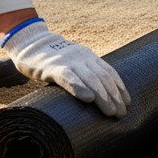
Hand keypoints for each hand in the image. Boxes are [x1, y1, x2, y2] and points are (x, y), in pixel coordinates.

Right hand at [2, 19, 129, 116]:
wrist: (30, 44)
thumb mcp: (73, 64)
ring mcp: (68, 61)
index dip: (120, 88)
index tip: (127, 103)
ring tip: (111, 111)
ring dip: (103, 96)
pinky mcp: (53, 67)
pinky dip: (79, 88)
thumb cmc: (52, 61)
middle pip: (103, 77)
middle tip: (121, 113)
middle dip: (115, 96)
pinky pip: (68, 77)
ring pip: (90, 78)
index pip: (109, 72)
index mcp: (89, 57)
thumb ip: (84, 75)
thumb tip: (96, 97)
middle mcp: (83, 57)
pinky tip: (88, 98)